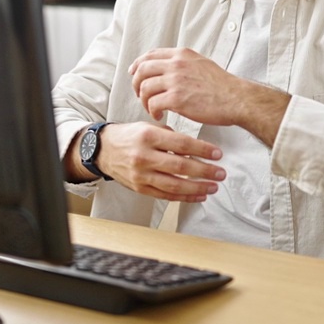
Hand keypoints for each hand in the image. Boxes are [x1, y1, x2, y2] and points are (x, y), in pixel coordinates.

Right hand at [95, 122, 224, 202]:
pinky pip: (165, 195)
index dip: (202, 150)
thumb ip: (170, 136)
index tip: (217, 154)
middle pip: (180, 167)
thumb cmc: (129, 136)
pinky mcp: (140, 188)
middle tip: (220, 173)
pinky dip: (184, 197)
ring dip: (197, 188)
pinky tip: (198, 195)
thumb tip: (195, 147)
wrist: (103, 150)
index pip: (181, 144)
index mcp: (148, 137)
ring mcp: (141, 175)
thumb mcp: (148, 127)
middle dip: (204, 171)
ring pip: (174, 185)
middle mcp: (143, 157)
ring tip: (213, 187)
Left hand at [129, 48, 290, 145]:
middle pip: (142, 70)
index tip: (134, 74)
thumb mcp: (201, 64)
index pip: (150, 55)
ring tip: (152, 109)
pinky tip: (160, 116)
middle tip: (139, 95)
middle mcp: (176, 64)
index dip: (138, 65)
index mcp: (181, 55)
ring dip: (144, 100)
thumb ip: (183, 63)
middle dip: (136, 83)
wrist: (236, 99)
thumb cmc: (222, 86)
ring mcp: (175, 81)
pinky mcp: (176, 99)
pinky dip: (152, 111)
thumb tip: (168, 68)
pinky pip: (153, 104)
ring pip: (145, 88)